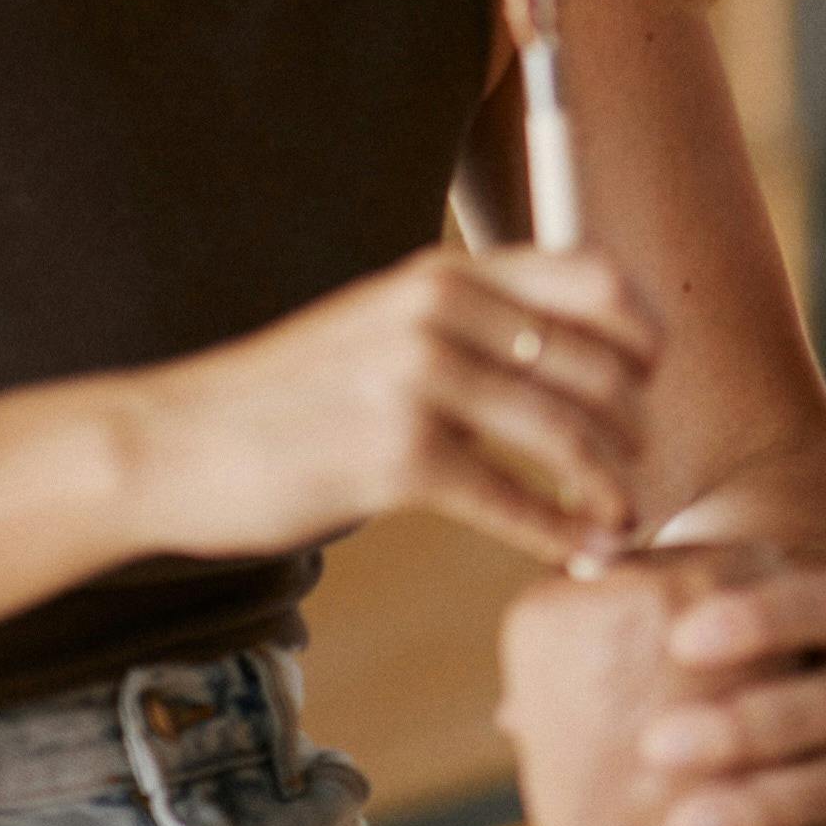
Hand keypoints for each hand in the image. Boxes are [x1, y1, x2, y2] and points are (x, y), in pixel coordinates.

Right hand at [121, 246, 655, 569]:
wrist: (173, 443)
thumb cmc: (291, 395)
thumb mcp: (383, 323)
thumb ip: (468, 323)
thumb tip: (575, 349)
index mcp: (447, 273)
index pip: (593, 276)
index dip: (644, 331)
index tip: (653, 377)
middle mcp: (441, 313)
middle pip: (596, 363)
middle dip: (634, 423)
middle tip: (639, 465)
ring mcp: (418, 382)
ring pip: (567, 435)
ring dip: (610, 484)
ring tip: (621, 515)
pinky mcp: (396, 459)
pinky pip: (512, 501)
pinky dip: (558, 532)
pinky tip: (577, 552)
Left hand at [503, 543, 825, 825]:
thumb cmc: (770, 626)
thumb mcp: (741, 585)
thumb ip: (669, 573)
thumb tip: (585, 563)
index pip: (822, 605)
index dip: (759, 620)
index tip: (680, 637)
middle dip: (749, 727)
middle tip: (656, 745)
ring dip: (766, 808)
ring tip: (682, 825)